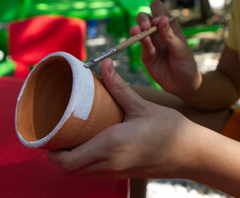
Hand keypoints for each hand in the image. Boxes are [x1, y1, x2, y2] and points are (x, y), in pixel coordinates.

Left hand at [48, 59, 198, 178]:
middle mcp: (110, 163)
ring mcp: (118, 171)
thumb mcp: (142, 106)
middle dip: (58, 156)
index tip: (49, 134)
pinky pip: (96, 173)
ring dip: (72, 161)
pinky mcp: (125, 173)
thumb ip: (119, 87)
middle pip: (70, 170)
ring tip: (73, 139)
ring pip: (82, 174)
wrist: (191, 153)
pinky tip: (93, 145)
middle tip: (59, 134)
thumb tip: (106, 65)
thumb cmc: (169, 128)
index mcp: (110, 145)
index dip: (51, 151)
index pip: (67, 160)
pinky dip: (86, 164)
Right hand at [129, 0, 201, 97]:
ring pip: (139, 29)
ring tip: (139, 31)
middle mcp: (158, 33)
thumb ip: (169, 34)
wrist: (183, 84)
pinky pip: (141, 46)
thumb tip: (162, 18)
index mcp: (169, 27)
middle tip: (147, 26)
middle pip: (145, 17)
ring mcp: (151, 43)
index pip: (159, 10)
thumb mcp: (180, 48)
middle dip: (144, 19)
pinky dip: (141, 42)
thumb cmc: (185, 64)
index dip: (158, 12)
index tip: (160, 20)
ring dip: (138, 28)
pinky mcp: (146, 55)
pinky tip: (142, 41)